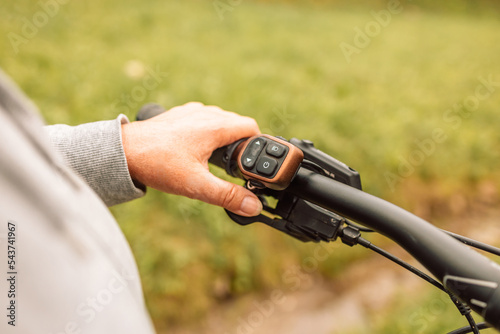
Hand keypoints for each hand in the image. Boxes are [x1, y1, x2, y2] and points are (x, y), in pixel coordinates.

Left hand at [121, 102, 262, 215]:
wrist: (123, 152)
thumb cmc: (157, 164)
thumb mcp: (196, 184)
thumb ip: (227, 196)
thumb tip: (253, 206)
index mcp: (215, 127)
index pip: (251, 127)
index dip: (258, 144)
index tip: (254, 160)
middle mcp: (205, 114)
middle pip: (236, 123)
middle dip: (242, 142)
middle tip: (237, 166)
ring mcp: (190, 112)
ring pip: (219, 119)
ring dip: (225, 135)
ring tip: (218, 158)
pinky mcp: (177, 114)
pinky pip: (202, 118)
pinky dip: (207, 130)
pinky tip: (197, 147)